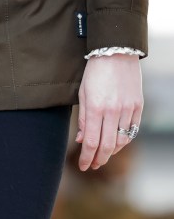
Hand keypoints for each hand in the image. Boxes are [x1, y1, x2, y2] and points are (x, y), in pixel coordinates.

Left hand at [76, 54, 142, 170]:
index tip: (83, 166)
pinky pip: (132, 130)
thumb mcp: (82, 92)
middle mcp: (113, 111)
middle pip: (107, 145)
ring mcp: (128, 110)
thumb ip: (83, 117)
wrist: (116, 52)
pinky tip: (116, 143)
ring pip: (121, 140)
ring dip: (111, 151)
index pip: (91, 141)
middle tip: (92, 165)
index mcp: (95, 107)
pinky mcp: (138, 107)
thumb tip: (81, 140)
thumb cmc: (94, 70)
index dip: (87, 157)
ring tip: (102, 155)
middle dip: (98, 159)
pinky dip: (124, 140)